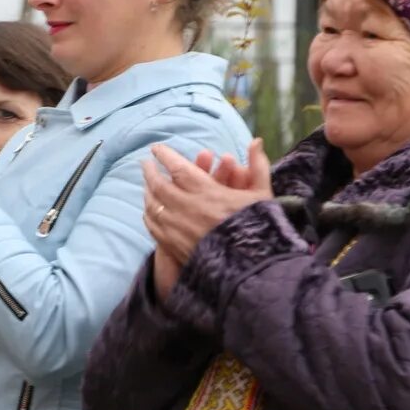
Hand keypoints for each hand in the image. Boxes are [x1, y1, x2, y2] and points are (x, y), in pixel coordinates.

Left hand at [143, 139, 273, 279]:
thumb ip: (257, 166)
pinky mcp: (172, 245)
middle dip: (150, 172)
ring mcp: (175, 227)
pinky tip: (150, 210)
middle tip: (146, 164)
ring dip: (147, 192)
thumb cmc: (260, 228)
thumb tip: (256, 141)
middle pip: (158, 184)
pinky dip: (149, 214)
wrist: (250, 268)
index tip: (156, 148)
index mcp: (206, 191)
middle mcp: (186, 206)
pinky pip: (152, 225)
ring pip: (152, 204)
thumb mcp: (263, 195)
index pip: (178, 167)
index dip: (165, 155)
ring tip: (146, 185)